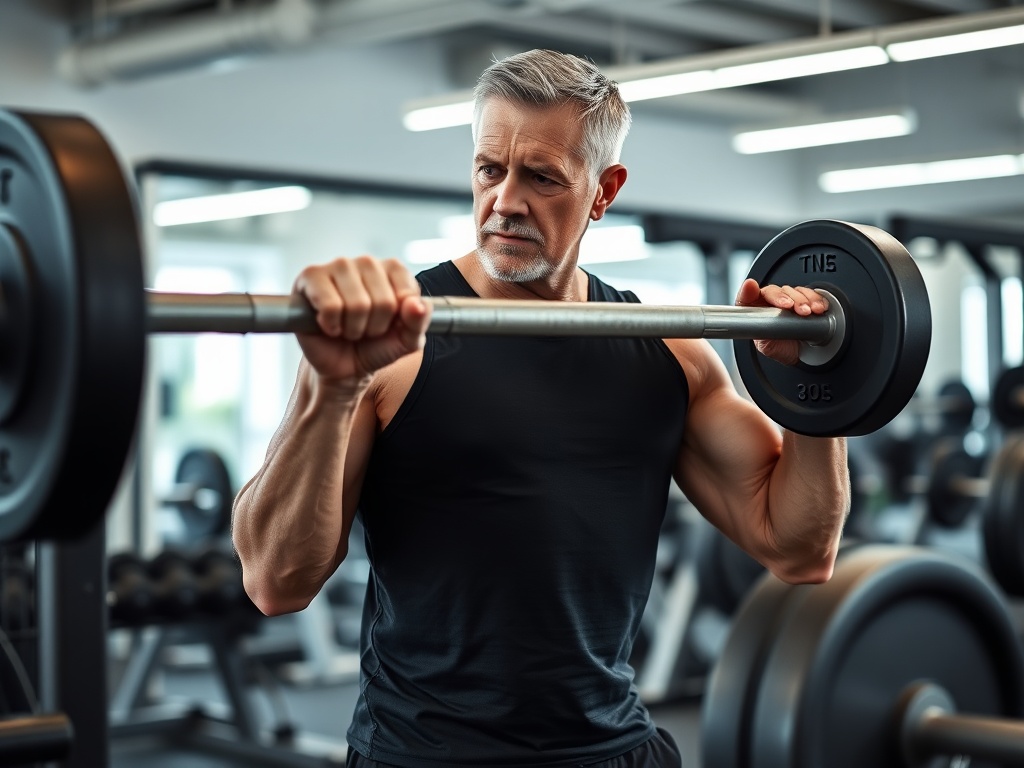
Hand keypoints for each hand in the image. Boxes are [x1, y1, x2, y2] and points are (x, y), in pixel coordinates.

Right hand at [292, 256, 430, 384]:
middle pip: (383, 301)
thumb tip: (418, 305)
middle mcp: (366, 262)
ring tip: (347, 327)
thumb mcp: (407, 341)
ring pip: (357, 304)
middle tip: (364, 329)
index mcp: (394, 270)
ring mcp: (337, 266)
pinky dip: (332, 325)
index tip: (389, 323)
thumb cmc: (375, 346)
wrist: (344, 367)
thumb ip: (420, 322)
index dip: (399, 319)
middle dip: (375, 327)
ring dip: (353, 328)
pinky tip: (328, 324)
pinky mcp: (311, 277)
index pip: (407, 293)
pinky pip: (330, 305)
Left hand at [735, 278, 827, 365]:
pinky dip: (816, 300)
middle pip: (775, 291)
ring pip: (794, 291)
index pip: (747, 296)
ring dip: (803, 300)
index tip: (751, 287)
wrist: (802, 355)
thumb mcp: (766, 347)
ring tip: (807, 312)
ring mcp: (790, 299)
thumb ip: (759, 331)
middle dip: (785, 297)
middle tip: (792, 307)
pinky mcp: (806, 299)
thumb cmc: (781, 348)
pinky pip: (811, 294)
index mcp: (755, 311)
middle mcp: (771, 302)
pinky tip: (818, 308)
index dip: (749, 291)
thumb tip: (753, 320)